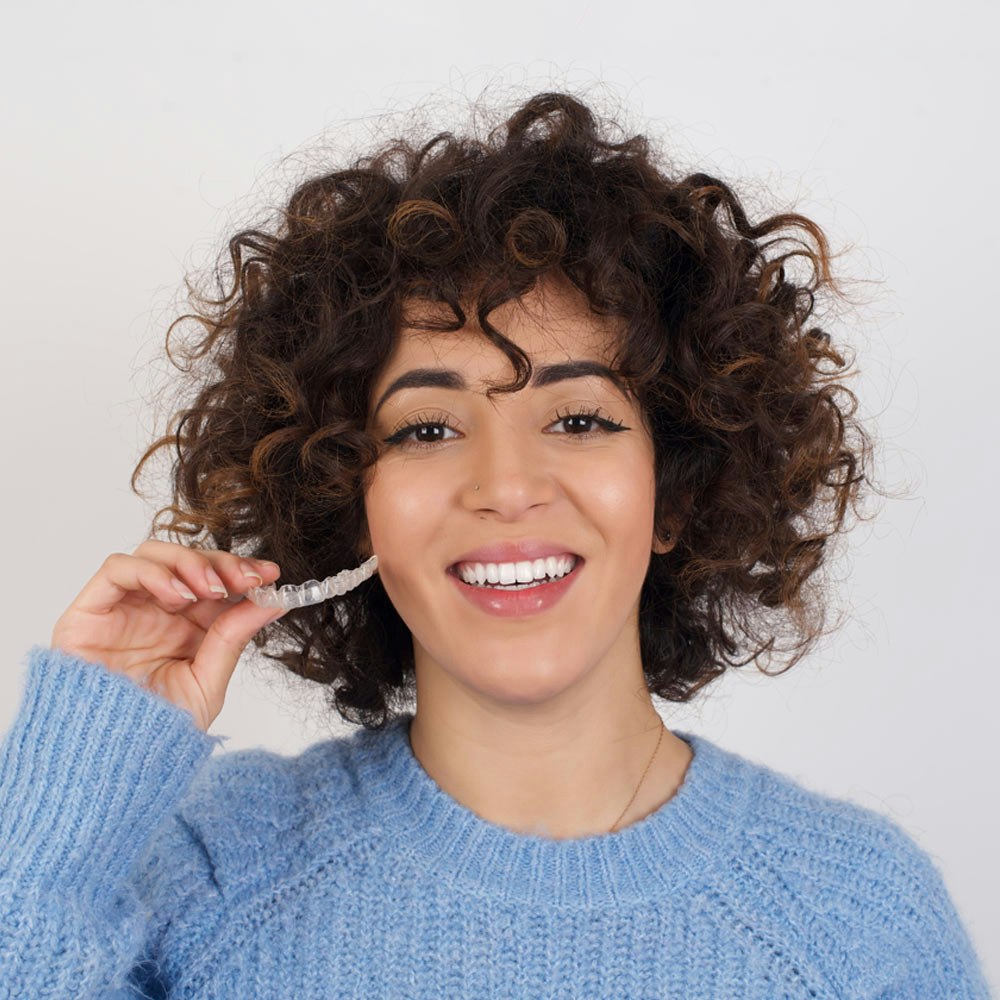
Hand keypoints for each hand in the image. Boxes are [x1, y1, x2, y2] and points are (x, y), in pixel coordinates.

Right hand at [50, 539, 284, 732]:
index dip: (243, 570)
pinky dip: (152, 572)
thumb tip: (276, 601)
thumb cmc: (154, 731)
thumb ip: (235, 637)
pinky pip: (117, 569)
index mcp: (186, 626)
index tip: (271, 574)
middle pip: (188, 560)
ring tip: (211, 590)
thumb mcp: (207, 681)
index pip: (215, 580)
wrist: (108, 764)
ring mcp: (122, 609)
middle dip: (222, 563)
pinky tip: (178, 596)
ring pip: (154, 554)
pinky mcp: (89, 612)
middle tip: (247, 579)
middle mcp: (154, 612)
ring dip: (190, 563)